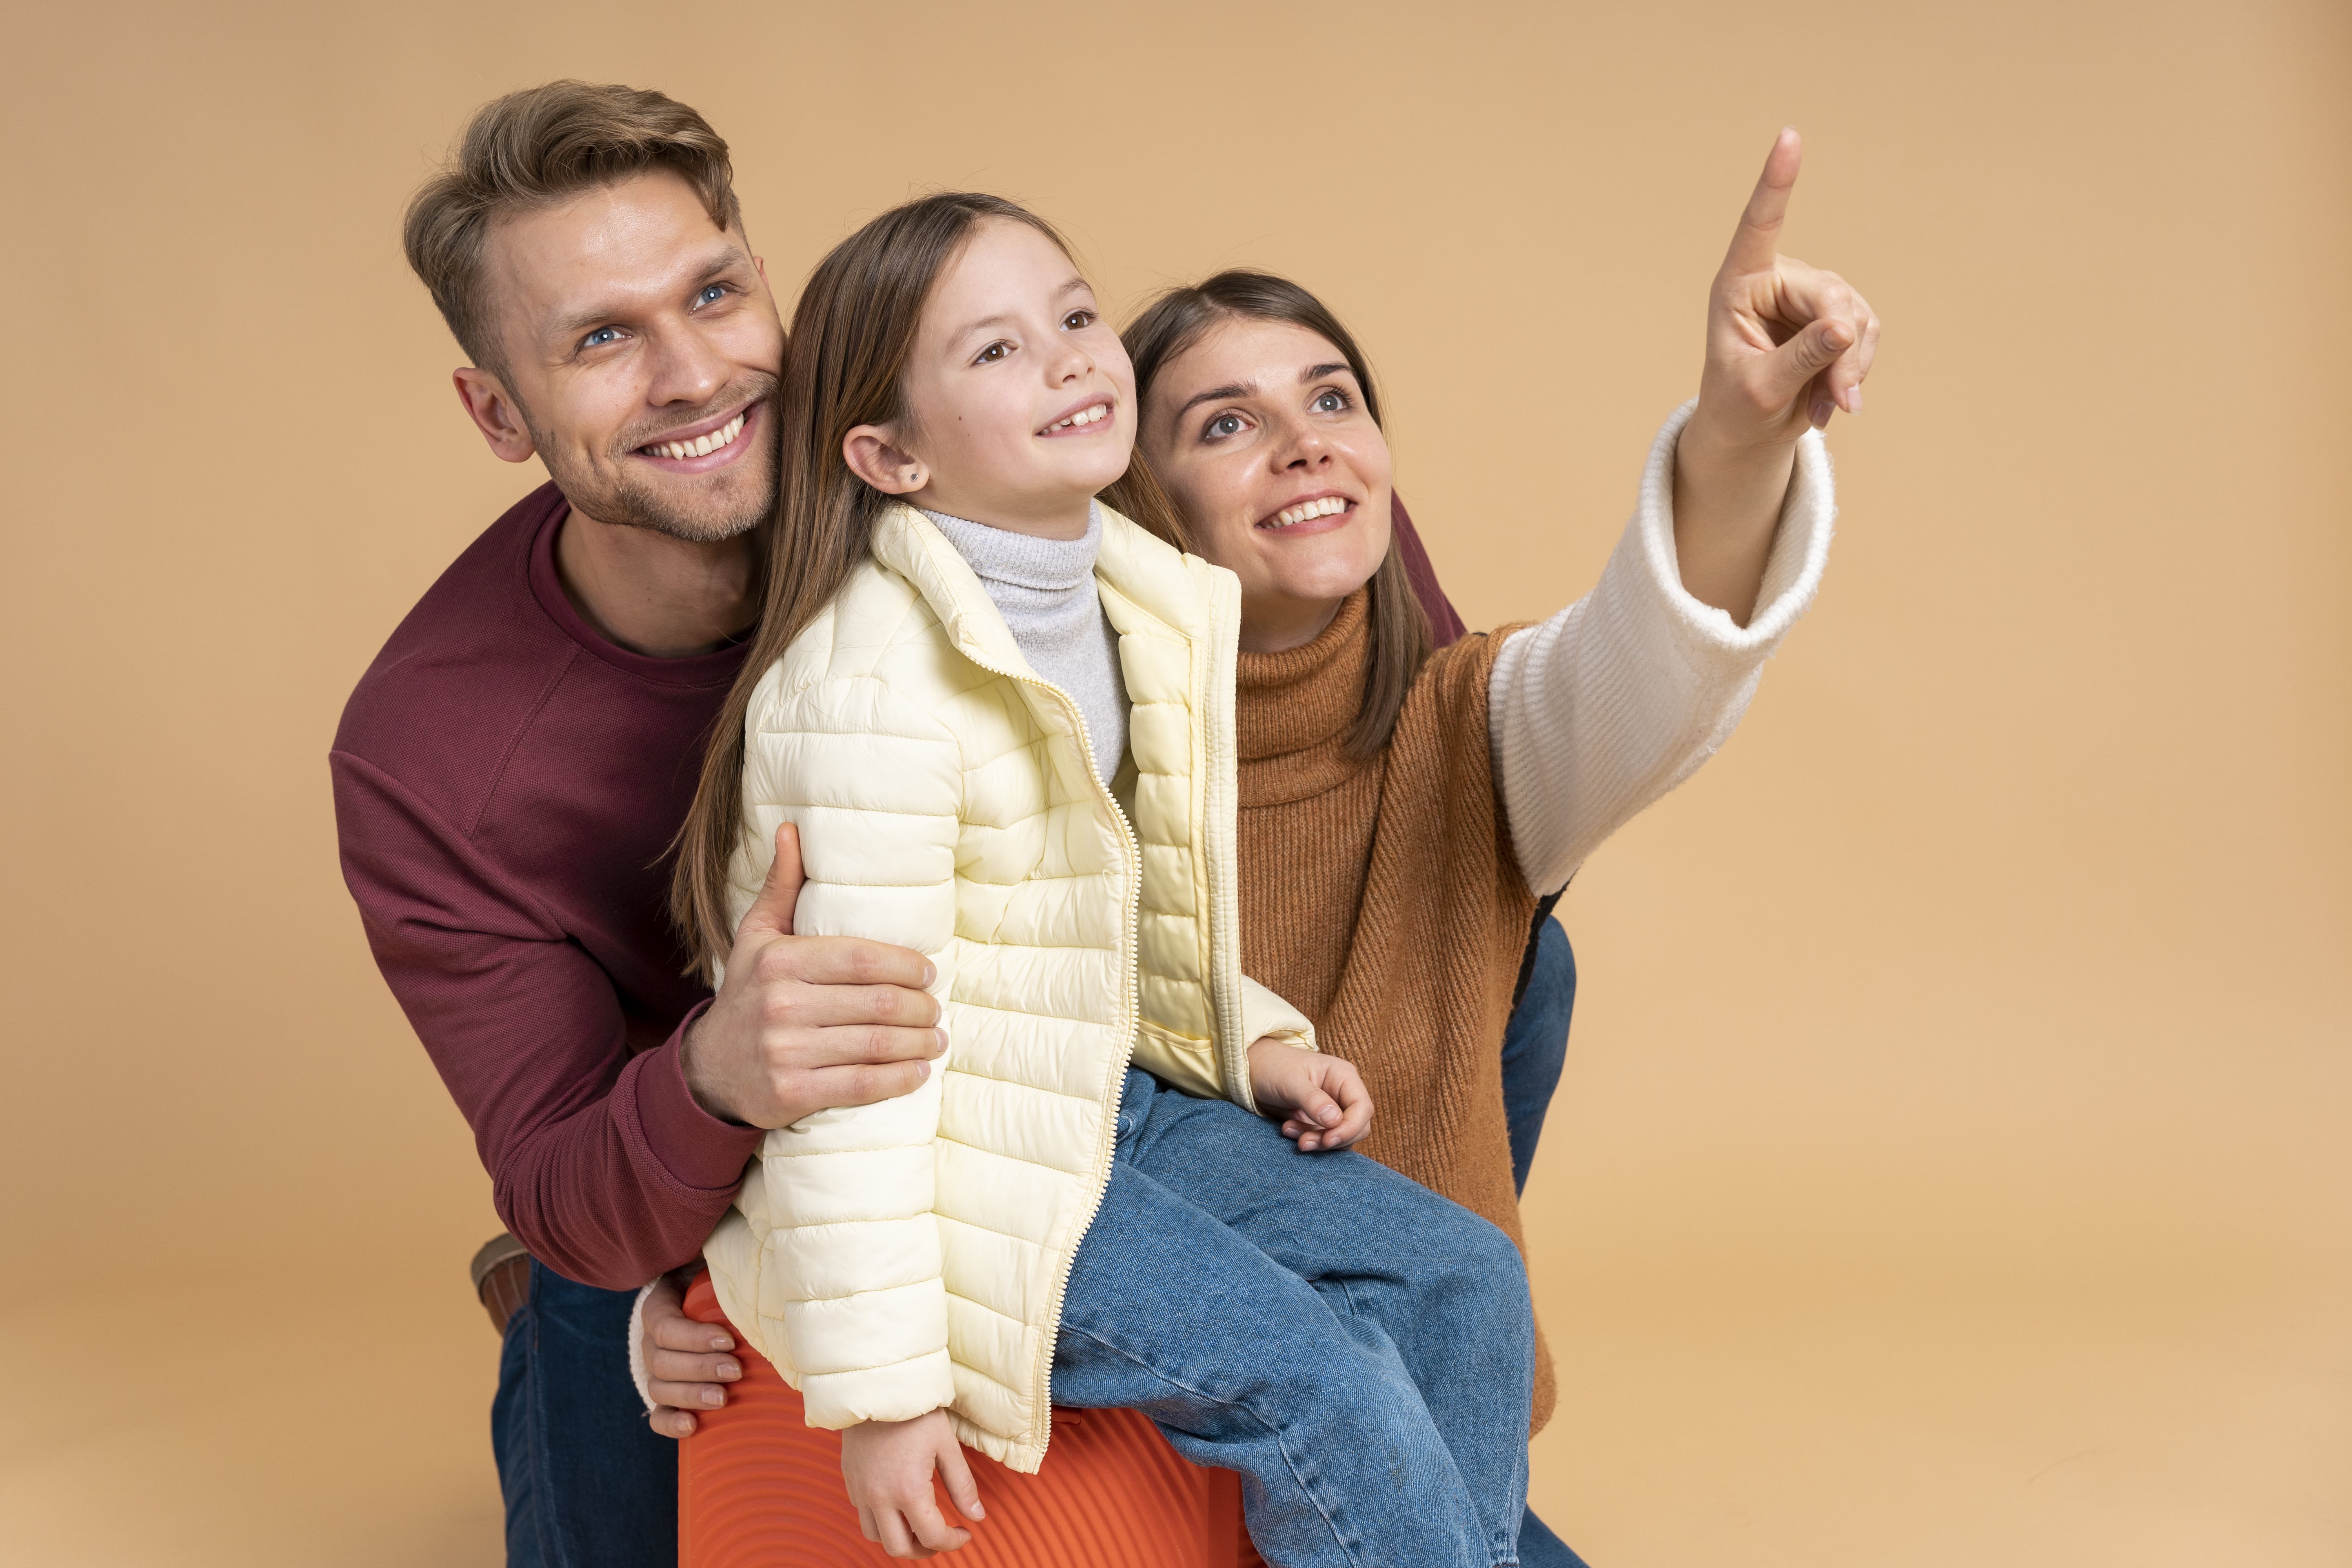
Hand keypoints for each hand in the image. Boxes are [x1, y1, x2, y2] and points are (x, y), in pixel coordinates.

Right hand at [640, 1274, 740, 1439]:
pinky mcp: (666, 1396)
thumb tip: (748, 1260)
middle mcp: (651, 1342)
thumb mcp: (713, 1266)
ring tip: (723, 1398)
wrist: (707, 1303)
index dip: (694, 1337)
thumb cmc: (713, 1282)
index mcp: (659, 1307)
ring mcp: (655, 1371)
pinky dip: (670, 1424)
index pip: (664, 1325)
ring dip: (691, 1396)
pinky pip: (657, 1415)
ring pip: (659, 1389)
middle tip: (736, 1370)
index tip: (728, 1340)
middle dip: (700, 1368)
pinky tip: (692, 1426)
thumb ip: (722, 1262)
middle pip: (662, 1362)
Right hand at [682, 822, 947, 1128]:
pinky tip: (918, 1071)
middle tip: (935, 1009)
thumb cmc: (746, 994)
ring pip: (876, 1045)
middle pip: (878, 1003)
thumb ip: (781, 886)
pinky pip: (861, 1086)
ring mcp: (786, 1052)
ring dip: (919, 1043)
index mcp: (780, 962)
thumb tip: (791, 830)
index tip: (929, 972)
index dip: (906, 966)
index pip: (862, 959)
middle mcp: (782, 1005)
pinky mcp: (792, 1093)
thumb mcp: (756, 937)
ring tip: (936, 1038)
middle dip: (920, 1007)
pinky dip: (899, 1079)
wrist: (707, 1069)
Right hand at [840, 1409, 984, 1557]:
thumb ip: (962, 1485)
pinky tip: (896, 1504)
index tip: (965, 1532)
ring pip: (876, 1536)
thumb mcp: (946, 1446)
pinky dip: (881, 1519)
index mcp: (908, 1491)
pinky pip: (863, 1514)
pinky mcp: (850, 1480)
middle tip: (941, 1537)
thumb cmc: (915, 1412)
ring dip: (899, 1538)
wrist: (877, 1385)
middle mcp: (880, 1497)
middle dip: (924, 1550)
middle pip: (899, 1548)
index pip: (932, 1536)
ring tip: (918, 1525)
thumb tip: (977, 1516)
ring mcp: (861, 1490)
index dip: (953, 1542)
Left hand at [1247, 1038, 1372, 1151]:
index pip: (1363, 1108)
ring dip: (1318, 1142)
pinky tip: (1288, 1129)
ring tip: (1289, 1131)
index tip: (1328, 1140)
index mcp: (1344, 1076)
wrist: (1254, 1070)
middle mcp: (1343, 1093)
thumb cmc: (1273, 1067)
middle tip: (1304, 1142)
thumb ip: (1312, 1100)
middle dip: (1332, 1139)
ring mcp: (1333, 1108)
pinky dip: (1309, 1140)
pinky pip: (1325, 1139)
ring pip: (1341, 1137)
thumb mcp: (1290, 1081)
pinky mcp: (1320, 1121)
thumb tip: (1335, 1121)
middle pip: (1357, 1127)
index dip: (1350, 1128)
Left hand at [1674, 127, 1880, 621]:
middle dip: (1840, 351)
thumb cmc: (1736, 408)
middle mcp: (1777, 280)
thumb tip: (1845, 327)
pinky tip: (1834, 401)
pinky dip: (1856, 372)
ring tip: (1824, 406)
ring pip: (1857, 318)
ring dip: (1849, 369)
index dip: (1777, 182)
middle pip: (1831, 296)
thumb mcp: (1760, 389)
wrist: (1748, 430)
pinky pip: (1867, 335)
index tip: (1789, 137)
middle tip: (1840, 399)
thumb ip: (1800, 358)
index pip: (1759, 226)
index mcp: (1739, 284)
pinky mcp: (1839, 315)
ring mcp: (1812, 295)